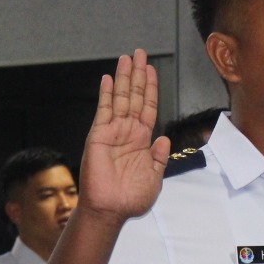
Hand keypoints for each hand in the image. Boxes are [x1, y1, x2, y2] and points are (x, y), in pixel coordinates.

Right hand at [80, 50, 169, 221]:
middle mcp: (128, 132)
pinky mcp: (99, 135)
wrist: (110, 209)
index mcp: (142, 141)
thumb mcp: (155, 177)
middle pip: (135, 96)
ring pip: (121, 98)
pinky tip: (109, 78)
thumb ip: (160, 157)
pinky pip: (104, 110)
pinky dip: (107, 94)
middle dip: (138, 74)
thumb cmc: (130, 199)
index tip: (152, 70)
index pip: (149, 107)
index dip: (151, 88)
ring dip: (124, 77)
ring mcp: (113, 132)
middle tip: (139, 53)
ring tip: (127, 58)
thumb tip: (165, 139)